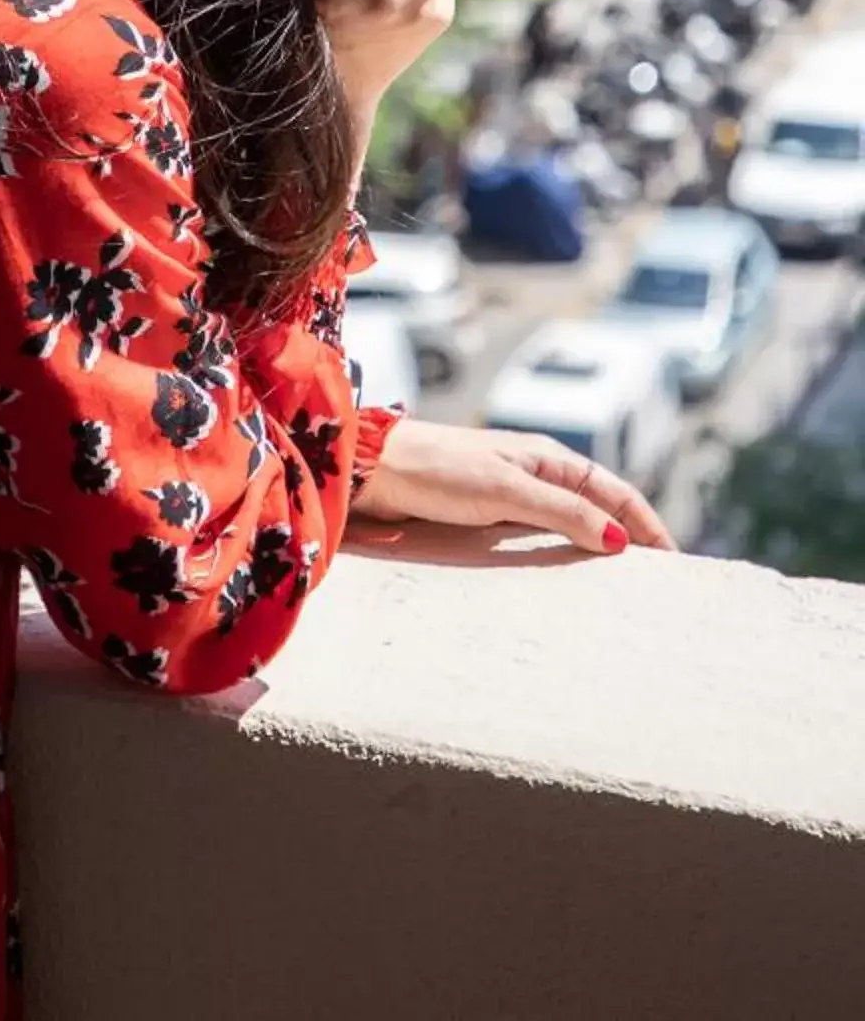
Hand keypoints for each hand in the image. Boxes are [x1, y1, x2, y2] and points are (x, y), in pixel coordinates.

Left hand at [353, 416, 676, 554]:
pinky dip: (560, 558)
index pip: (614, 491)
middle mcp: (534, 473)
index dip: (646, 523)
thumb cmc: (438, 470)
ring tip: (619, 592)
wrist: (374, 469)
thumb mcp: (507, 488)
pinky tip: (565, 584)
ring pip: (568, 526)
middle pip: (596, 509)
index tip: (673, 559)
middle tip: (655, 584)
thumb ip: (562, 511)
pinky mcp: (487, 517)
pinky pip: (538, 539)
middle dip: (627, 540)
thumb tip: (620, 541)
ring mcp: (512, 495)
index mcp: (546, 457)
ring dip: (594, 552)